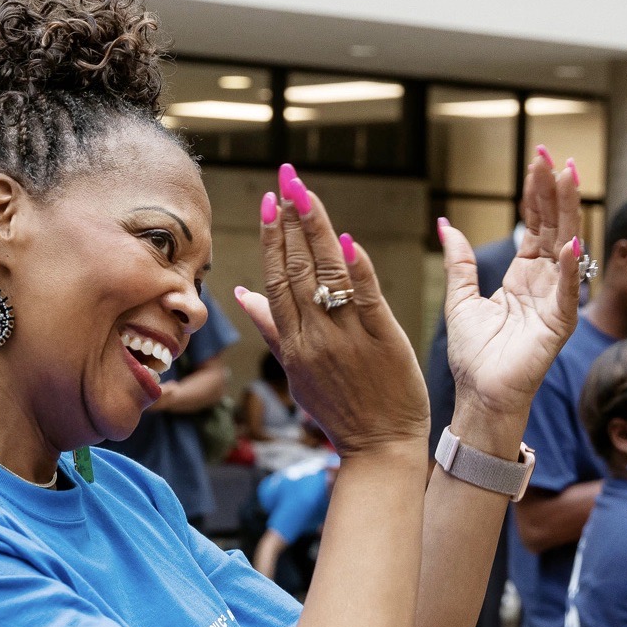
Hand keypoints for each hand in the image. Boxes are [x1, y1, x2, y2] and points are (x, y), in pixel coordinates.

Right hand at [235, 165, 427, 456]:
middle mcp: (315, 336)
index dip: (273, 239)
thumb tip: (243, 295)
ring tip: (308, 194)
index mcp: (293, 342)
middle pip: (298, 270)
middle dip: (292, 221)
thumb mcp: (297, 373)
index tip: (270, 202)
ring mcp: (349, 338)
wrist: (381, 447)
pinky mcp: (383, 340)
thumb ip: (272, 330)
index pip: (277, 280)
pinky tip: (348, 242)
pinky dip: (358, 270)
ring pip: (328, 276)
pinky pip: (367, 299)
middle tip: (286, 179)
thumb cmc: (340, 410)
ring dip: (318, 231)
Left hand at [439, 148, 582, 446]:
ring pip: (566, 250)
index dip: (536, 193)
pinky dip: (571, 271)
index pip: (536, 225)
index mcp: (524, 277)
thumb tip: (447, 224)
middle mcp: (545, 285)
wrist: (478, 396)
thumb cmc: (474, 357)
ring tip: (568, 179)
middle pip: (554, 228)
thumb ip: (460, 262)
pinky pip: (567, 294)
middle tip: (554, 156)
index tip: (538, 160)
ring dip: (567, 215)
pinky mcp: (557, 327)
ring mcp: (555, 303)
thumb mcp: (460, 299)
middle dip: (555, 192)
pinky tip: (572, 244)